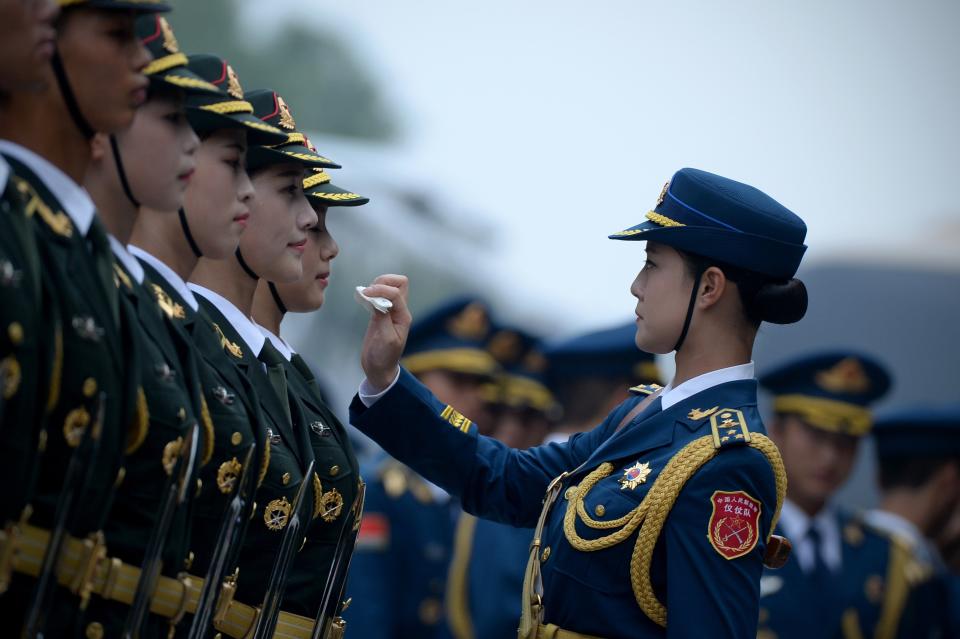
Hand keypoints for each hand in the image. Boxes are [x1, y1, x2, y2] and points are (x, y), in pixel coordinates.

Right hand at [359, 274, 411, 391]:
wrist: (379, 369)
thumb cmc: (384, 357)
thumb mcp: (385, 338)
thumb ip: (383, 317)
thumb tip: (377, 299)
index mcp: (403, 316)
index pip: (396, 293)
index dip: (381, 289)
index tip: (366, 294)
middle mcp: (399, 311)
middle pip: (399, 283)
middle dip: (383, 282)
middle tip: (369, 291)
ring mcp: (390, 311)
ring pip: (389, 286)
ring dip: (377, 285)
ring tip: (365, 294)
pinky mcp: (379, 313)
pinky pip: (379, 295)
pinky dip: (371, 293)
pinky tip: (362, 299)